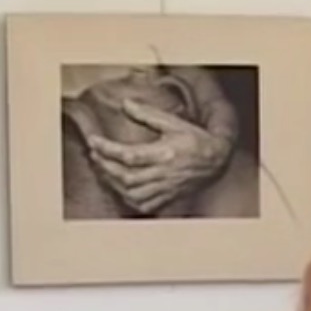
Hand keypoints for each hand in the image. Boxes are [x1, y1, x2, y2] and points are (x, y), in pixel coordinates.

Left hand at [86, 101, 231, 214]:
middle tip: (96, 155)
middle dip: (106, 167)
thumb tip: (126, 104)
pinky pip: (145, 206)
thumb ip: (147, 114)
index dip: (107, 150)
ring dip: (114, 184)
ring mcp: (166, 189)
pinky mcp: (168, 198)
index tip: (94, 141)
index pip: (129, 155)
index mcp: (164, 154)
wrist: (216, 161)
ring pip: (133, 194)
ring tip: (105, 171)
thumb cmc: (195, 140)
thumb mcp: (173, 123)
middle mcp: (163, 174)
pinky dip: (129, 200)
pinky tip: (122, 189)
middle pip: (126, 177)